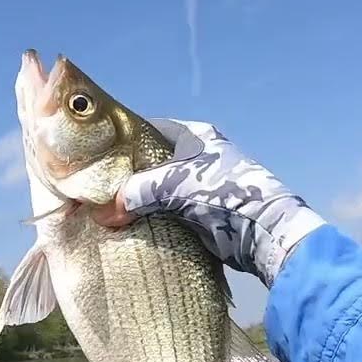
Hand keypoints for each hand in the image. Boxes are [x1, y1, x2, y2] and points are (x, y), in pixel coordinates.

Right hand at [92, 119, 325, 285]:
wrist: (262, 231)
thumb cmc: (222, 192)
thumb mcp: (173, 184)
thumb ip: (135, 192)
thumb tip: (103, 213)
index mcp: (196, 135)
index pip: (150, 129)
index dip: (124, 140)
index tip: (98, 154)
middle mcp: (199, 156)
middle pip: (152, 163)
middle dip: (128, 177)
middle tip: (99, 188)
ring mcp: (202, 186)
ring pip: (159, 191)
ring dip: (139, 202)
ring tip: (109, 210)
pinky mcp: (204, 213)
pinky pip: (168, 213)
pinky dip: (152, 220)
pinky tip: (132, 227)